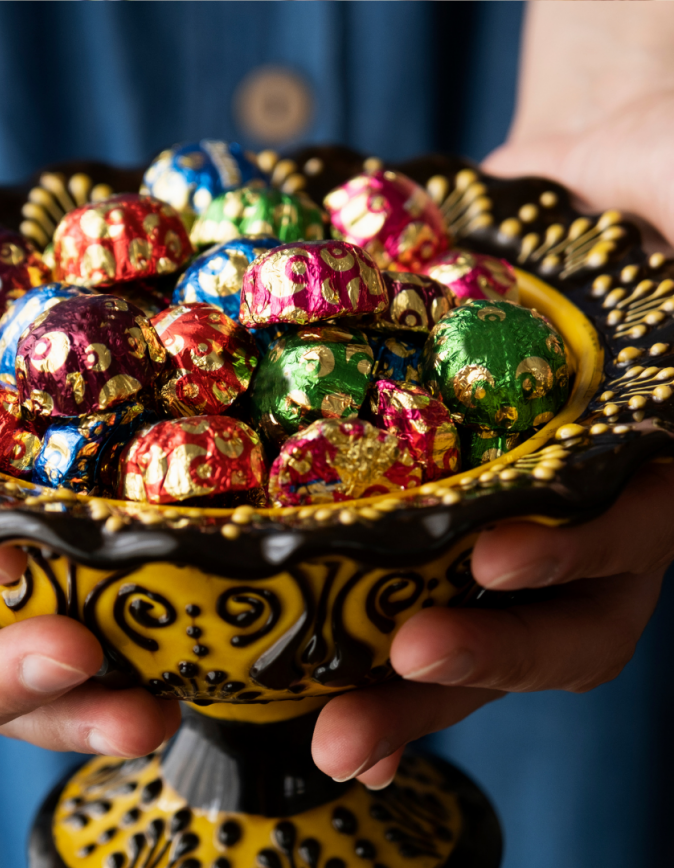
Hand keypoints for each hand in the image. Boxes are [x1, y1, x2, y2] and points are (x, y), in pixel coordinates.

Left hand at [313, 2, 673, 786]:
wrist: (570, 196)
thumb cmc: (648, 178)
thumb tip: (664, 207)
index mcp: (650, 451)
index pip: (632, 529)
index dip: (573, 553)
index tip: (493, 554)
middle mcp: (588, 505)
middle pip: (553, 622)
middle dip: (477, 662)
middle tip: (391, 683)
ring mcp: (511, 514)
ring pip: (475, 627)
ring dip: (408, 691)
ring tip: (333, 739)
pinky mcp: (434, 503)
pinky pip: (402, 586)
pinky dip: (357, 646)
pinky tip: (299, 695)